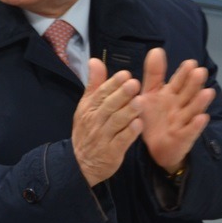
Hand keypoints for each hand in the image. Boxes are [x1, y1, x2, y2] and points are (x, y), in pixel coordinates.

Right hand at [71, 58, 142, 186]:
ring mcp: (103, 137)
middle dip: (122, 94)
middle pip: (109, 106)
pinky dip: (129, 133)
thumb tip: (95, 60)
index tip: (125, 74)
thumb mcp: (86, 106)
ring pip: (116, 123)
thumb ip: (94, 84)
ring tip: (140, 102)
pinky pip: (121, 141)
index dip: (113, 84)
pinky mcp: (111, 152)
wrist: (81, 163)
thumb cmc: (88, 129)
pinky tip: (138, 125)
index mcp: (89, 108)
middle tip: (135, 83)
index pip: (101, 93)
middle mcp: (95, 121)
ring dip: (128, 112)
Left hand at [134, 48, 211, 174]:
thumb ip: (154, 74)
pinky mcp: (182, 138)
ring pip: (192, 110)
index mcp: (171, 94)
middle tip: (200, 72)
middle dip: (194, 84)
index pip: (179, 82)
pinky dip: (196, 126)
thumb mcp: (150, 93)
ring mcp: (183, 122)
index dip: (184, 73)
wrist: (153, 148)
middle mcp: (180, 106)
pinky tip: (202, 118)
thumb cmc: (153, 117)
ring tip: (207, 92)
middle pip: (188, 94)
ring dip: (200, 102)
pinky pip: (189, 132)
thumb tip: (157, 49)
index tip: (190, 63)